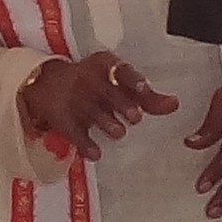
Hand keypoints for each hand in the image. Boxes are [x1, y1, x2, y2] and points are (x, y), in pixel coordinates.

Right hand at [17, 47, 177, 162]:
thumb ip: (148, 98)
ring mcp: (75, 101)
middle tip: (135, 117)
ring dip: (108, 124)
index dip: (133, 80)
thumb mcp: (116, 84)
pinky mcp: (63, 120)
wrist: (47, 84)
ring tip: (119, 132)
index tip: (144, 89)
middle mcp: (89, 81)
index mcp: (105, 67)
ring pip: (94, 113)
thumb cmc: (95, 84)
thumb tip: (175, 105)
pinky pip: (76, 134)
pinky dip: (86, 145)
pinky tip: (96, 154)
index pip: (121, 70)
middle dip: (123, 105)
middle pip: (109, 93)